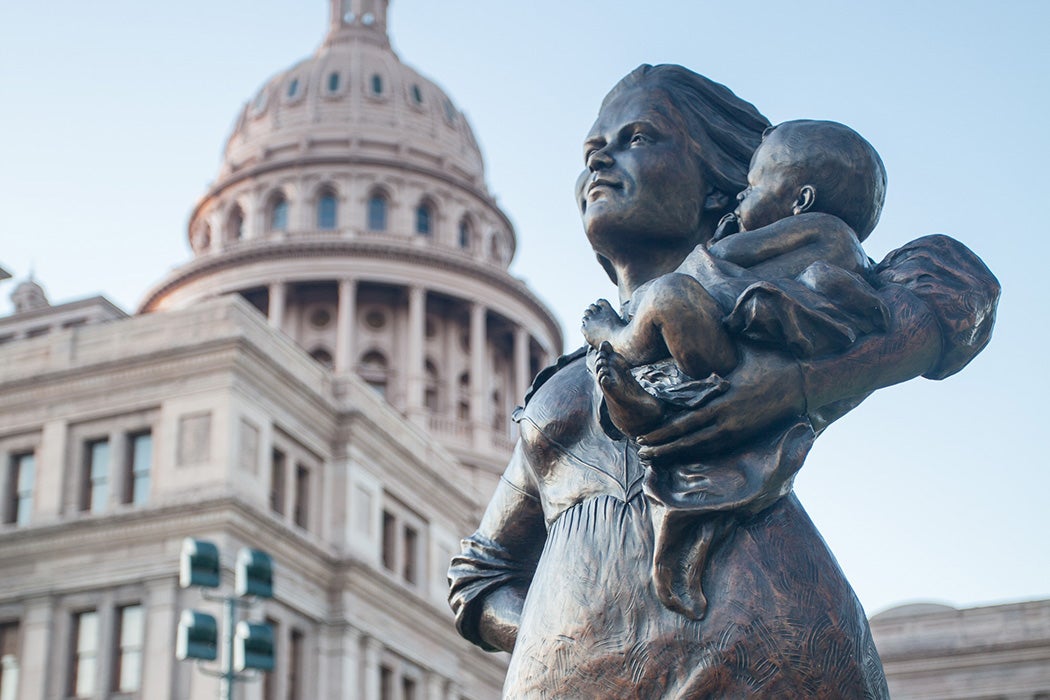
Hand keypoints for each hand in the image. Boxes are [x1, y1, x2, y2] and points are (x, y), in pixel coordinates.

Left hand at [636, 348, 805, 463]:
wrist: (801, 383)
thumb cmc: (767, 365)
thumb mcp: (735, 361)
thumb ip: (711, 368)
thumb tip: (689, 356)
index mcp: (721, 402)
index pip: (685, 422)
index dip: (663, 433)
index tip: (644, 437)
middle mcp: (727, 421)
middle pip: (688, 440)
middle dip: (663, 448)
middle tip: (641, 454)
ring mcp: (737, 431)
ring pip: (701, 448)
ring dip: (677, 454)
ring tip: (656, 458)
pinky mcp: (746, 435)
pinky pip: (717, 448)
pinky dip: (698, 453)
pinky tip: (684, 455)